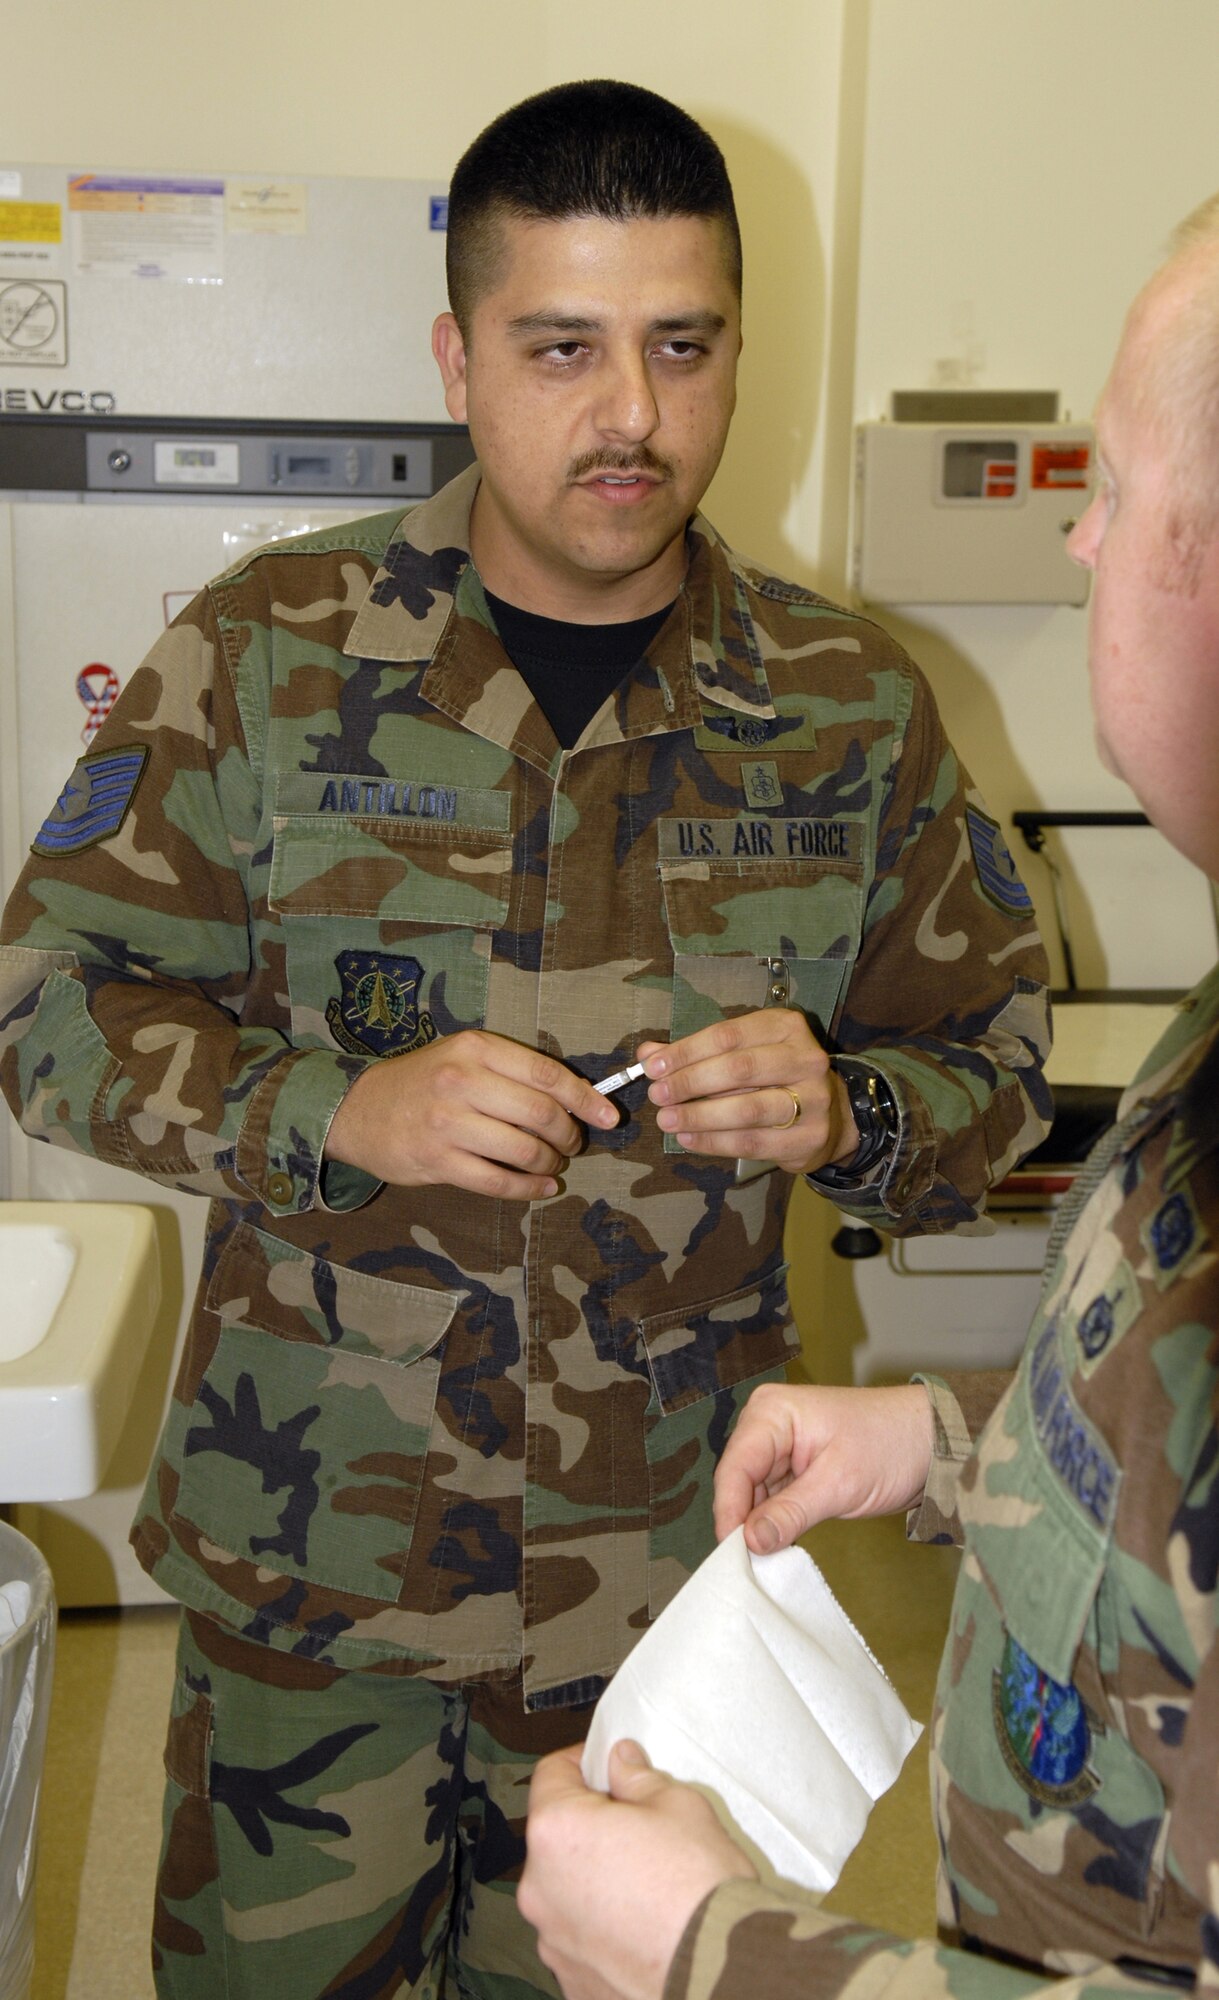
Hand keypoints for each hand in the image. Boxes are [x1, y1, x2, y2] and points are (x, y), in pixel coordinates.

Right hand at [323, 1029, 618, 1198]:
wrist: (358, 1110)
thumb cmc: (422, 1081)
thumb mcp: (462, 1056)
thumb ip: (512, 1070)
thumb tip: (576, 1095)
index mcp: (475, 1048)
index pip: (546, 1073)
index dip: (585, 1099)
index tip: (609, 1117)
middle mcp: (461, 1082)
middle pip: (541, 1113)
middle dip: (570, 1135)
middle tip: (574, 1144)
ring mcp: (447, 1124)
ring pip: (523, 1150)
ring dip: (551, 1162)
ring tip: (554, 1164)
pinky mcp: (437, 1162)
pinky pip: (497, 1181)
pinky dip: (529, 1188)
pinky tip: (542, 1187)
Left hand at [519, 1741, 755, 1999]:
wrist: (721, 1971)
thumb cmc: (698, 1887)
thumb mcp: (677, 1805)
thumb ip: (638, 1779)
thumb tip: (621, 1763)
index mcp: (557, 1833)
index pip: (551, 1775)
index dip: (583, 1762)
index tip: (607, 1766)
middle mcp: (541, 1889)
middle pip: (558, 1839)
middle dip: (592, 1828)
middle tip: (638, 1828)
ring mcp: (554, 1942)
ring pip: (567, 1893)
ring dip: (595, 1882)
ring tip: (646, 1885)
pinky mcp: (575, 1982)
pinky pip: (582, 1941)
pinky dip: (604, 1930)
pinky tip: (643, 1926)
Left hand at [637, 1012, 858, 1175]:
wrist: (831, 1115)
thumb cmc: (774, 1077)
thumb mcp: (742, 1053)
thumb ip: (696, 1052)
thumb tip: (648, 1054)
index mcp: (786, 1027)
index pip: (729, 1035)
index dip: (687, 1051)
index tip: (653, 1066)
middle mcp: (806, 1059)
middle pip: (740, 1069)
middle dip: (691, 1082)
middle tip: (657, 1095)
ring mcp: (814, 1100)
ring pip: (748, 1109)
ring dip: (700, 1116)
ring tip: (667, 1120)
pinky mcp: (809, 1137)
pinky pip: (753, 1142)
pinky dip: (715, 1141)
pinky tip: (689, 1139)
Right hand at [714, 1381, 935, 1551]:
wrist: (932, 1441)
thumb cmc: (890, 1447)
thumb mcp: (840, 1483)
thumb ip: (790, 1512)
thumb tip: (749, 1542)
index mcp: (771, 1413)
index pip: (734, 1467)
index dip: (729, 1512)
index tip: (733, 1555)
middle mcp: (767, 1424)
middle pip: (738, 1481)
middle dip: (743, 1522)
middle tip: (748, 1566)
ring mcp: (779, 1445)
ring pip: (752, 1493)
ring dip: (759, 1525)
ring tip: (764, 1561)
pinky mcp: (793, 1466)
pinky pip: (772, 1497)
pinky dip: (775, 1522)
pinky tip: (779, 1545)